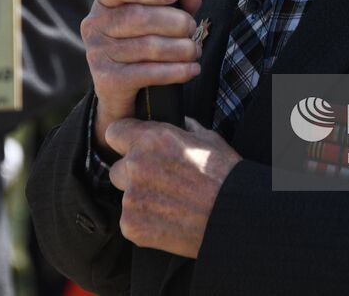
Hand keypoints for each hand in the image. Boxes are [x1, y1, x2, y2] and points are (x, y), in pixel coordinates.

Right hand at [82, 0, 203, 154]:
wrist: (122, 90)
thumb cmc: (143, 42)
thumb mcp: (163, 17)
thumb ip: (180, 0)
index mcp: (105, 1)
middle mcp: (95, 24)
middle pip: (138, 17)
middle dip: (175, 22)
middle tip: (193, 29)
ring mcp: (97, 53)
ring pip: (147, 46)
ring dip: (180, 48)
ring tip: (195, 50)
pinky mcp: (107, 79)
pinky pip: (147, 73)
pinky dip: (175, 71)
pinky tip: (192, 69)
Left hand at [106, 117, 239, 257]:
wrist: (234, 215)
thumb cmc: (225, 176)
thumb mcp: (207, 139)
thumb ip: (183, 129)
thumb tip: (178, 123)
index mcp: (151, 139)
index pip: (114, 132)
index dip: (124, 140)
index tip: (133, 148)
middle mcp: (136, 165)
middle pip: (117, 168)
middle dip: (133, 174)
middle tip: (160, 183)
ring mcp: (131, 197)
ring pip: (125, 196)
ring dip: (140, 199)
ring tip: (170, 205)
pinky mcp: (132, 225)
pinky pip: (130, 221)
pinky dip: (144, 223)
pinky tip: (168, 222)